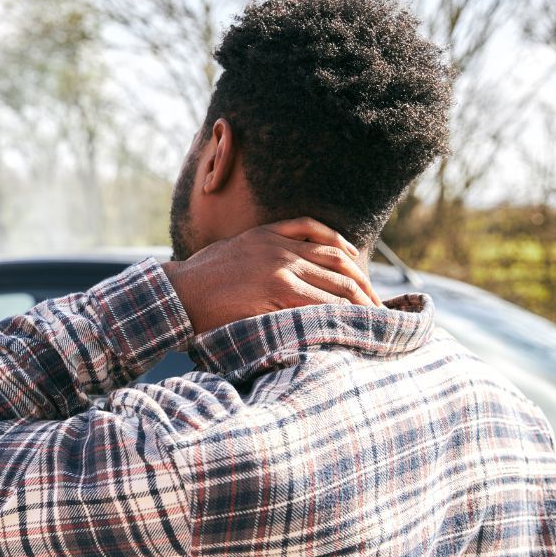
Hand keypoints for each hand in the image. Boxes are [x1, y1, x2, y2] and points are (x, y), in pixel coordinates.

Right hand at [162, 217, 381, 333]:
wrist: (177, 293)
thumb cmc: (198, 280)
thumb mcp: (231, 252)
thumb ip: (260, 253)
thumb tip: (282, 273)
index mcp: (270, 233)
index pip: (326, 239)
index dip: (351, 260)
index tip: (362, 280)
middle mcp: (280, 247)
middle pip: (339, 262)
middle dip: (363, 286)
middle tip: (378, 307)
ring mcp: (280, 267)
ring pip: (335, 283)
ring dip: (359, 303)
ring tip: (373, 320)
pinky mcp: (276, 290)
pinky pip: (319, 301)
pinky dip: (338, 312)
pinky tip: (350, 323)